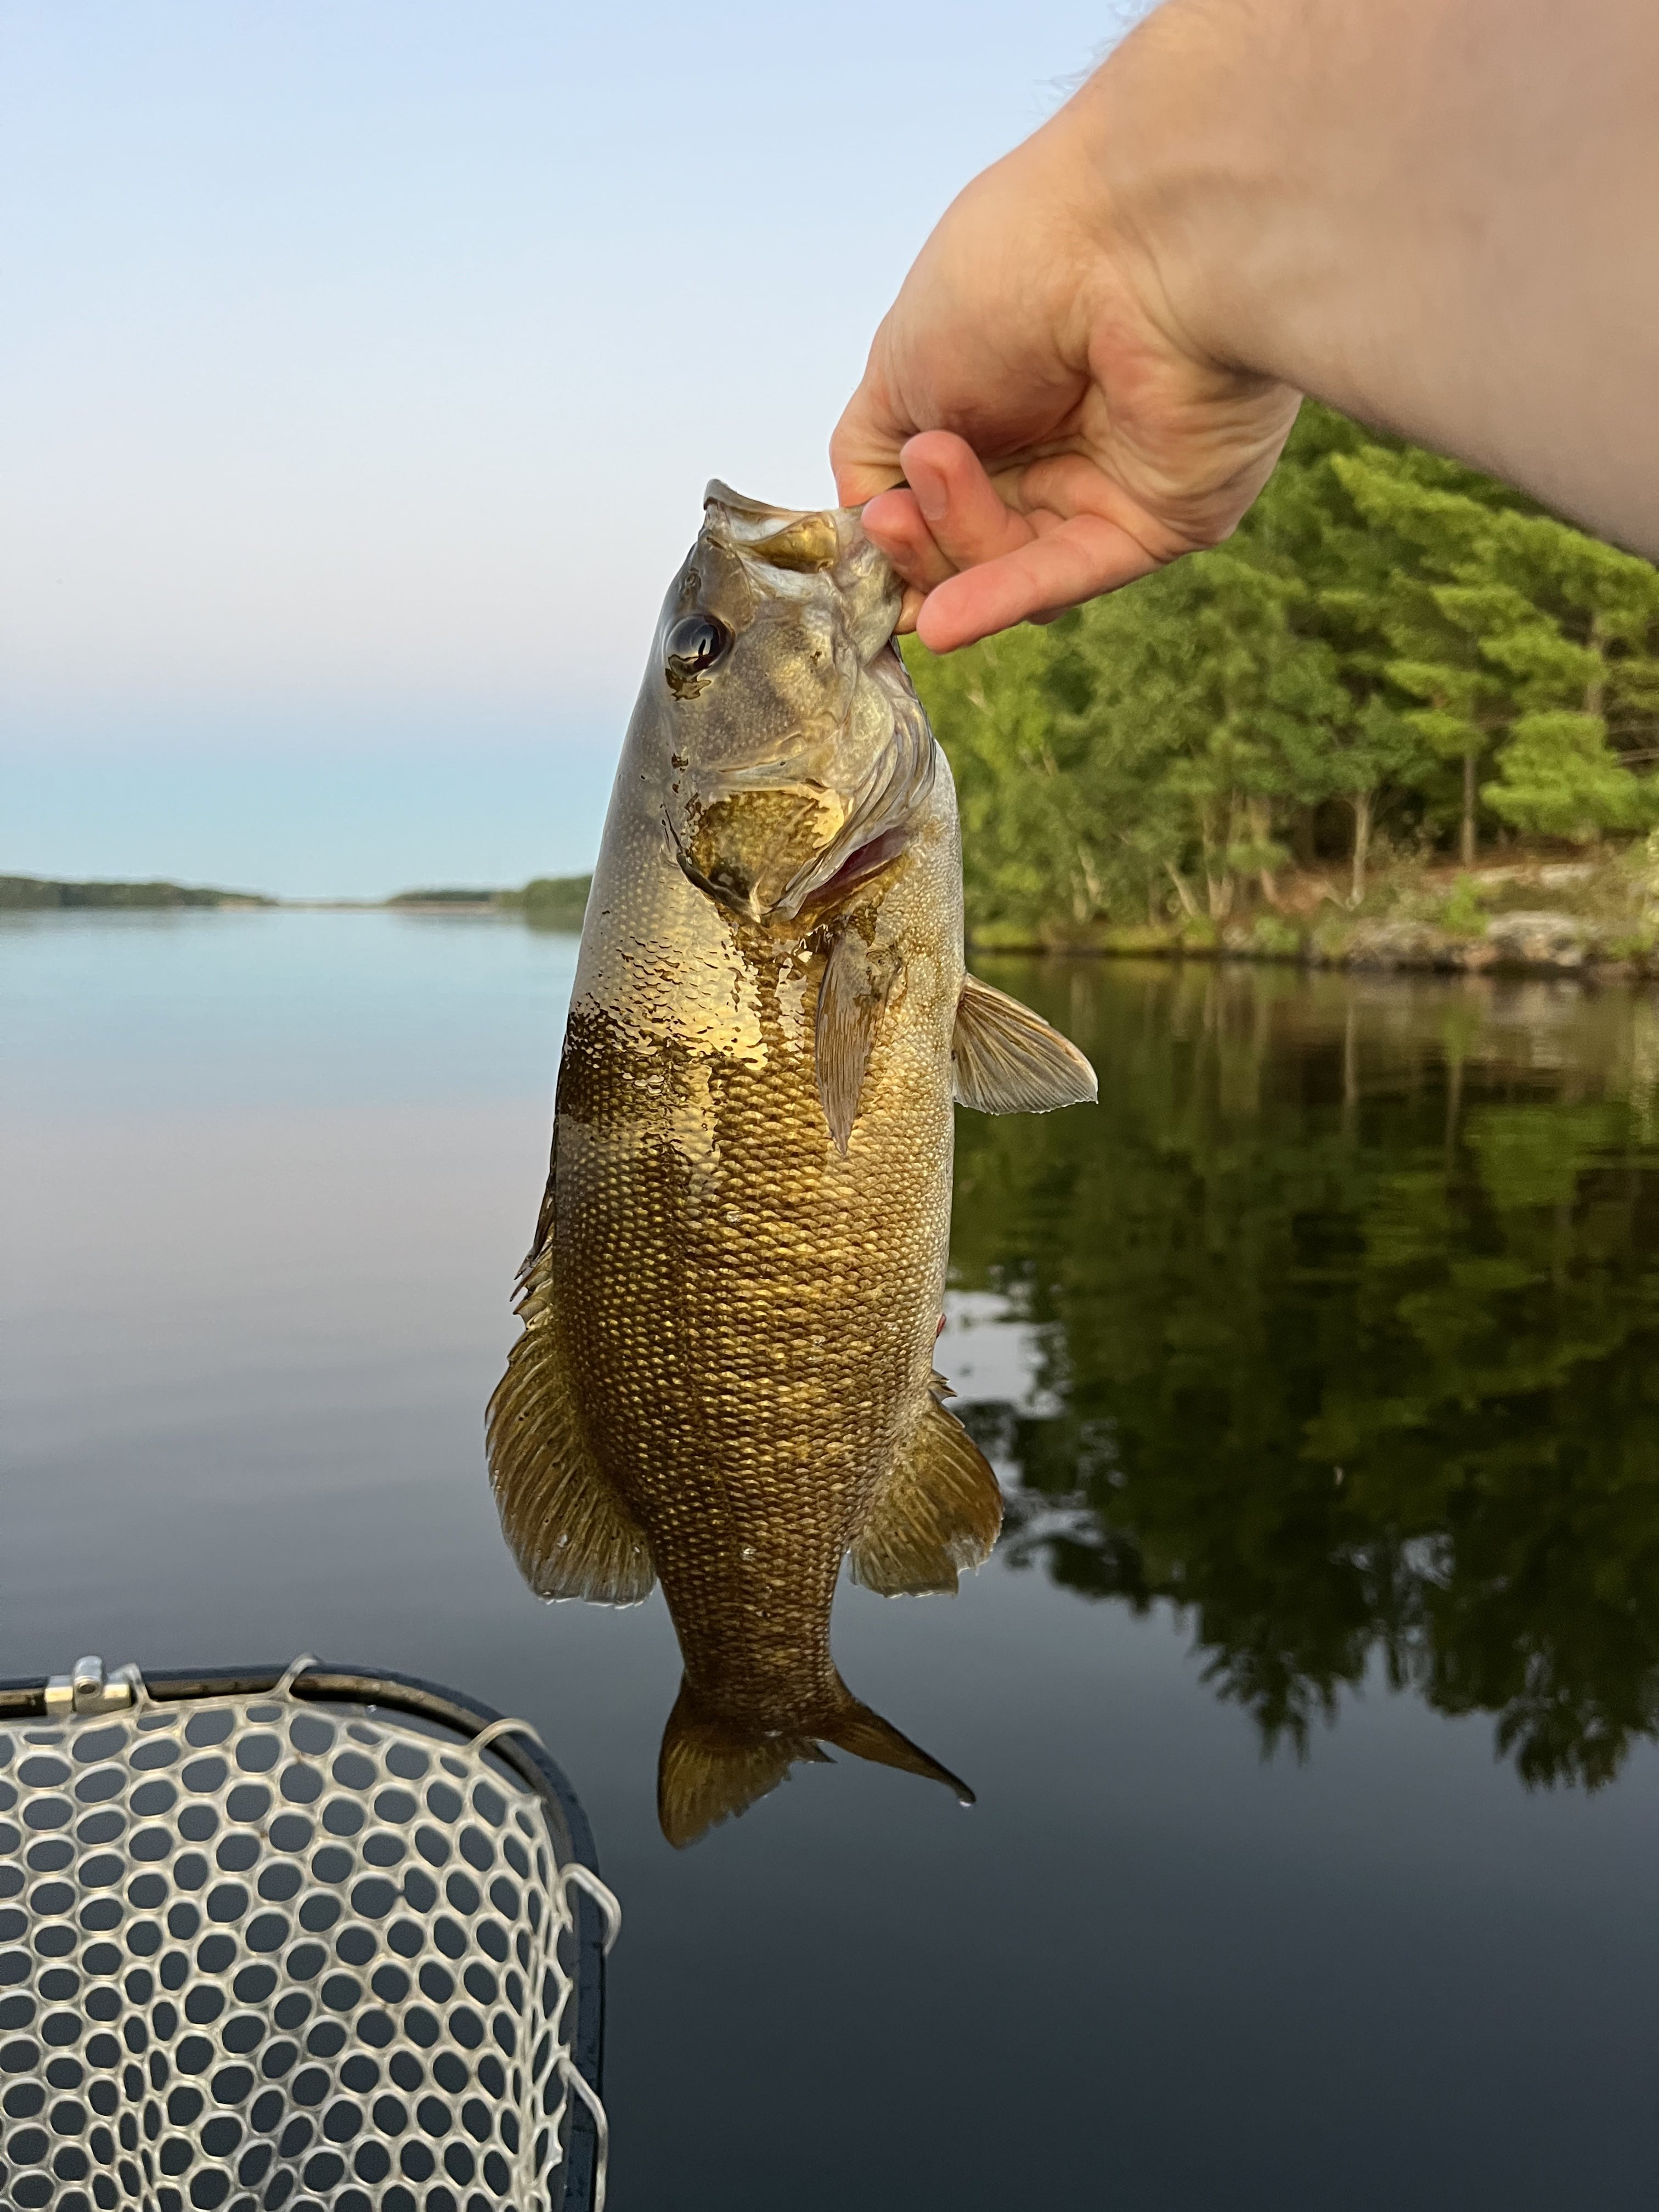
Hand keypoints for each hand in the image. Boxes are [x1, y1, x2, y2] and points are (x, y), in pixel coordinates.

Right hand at [830, 67, 1300, 651]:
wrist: (1140, 236)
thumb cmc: (1017, 265)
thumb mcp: (900, 360)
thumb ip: (872, 453)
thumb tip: (863, 527)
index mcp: (990, 392)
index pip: (927, 497)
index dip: (890, 526)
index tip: (864, 528)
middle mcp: (1052, 441)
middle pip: (962, 544)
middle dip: (918, 535)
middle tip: (895, 506)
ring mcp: (1107, 484)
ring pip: (1006, 563)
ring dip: (956, 538)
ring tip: (939, 466)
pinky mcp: (1159, 519)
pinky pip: (1070, 575)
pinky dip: (1002, 600)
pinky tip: (943, 622)